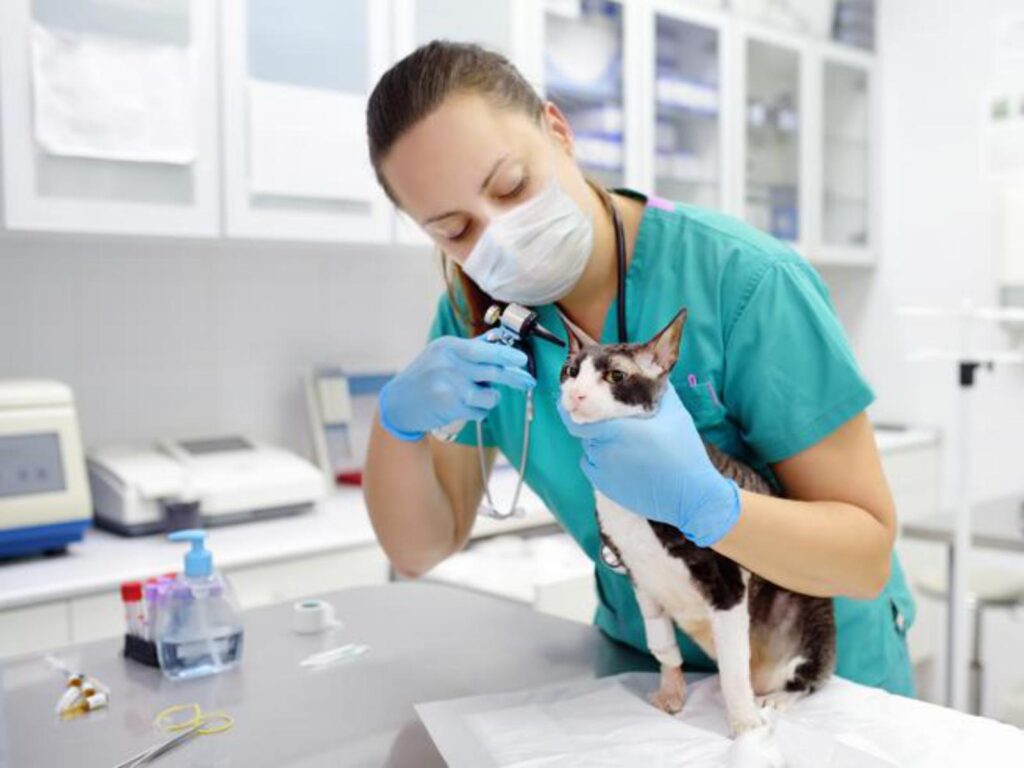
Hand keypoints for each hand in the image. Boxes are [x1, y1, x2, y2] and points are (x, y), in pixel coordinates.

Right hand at [379, 333, 534, 440]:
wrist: (398, 403)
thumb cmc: (425, 376)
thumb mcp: (442, 355)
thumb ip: (470, 348)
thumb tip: (499, 340)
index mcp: (448, 347)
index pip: (483, 349)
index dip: (506, 355)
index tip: (522, 360)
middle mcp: (448, 364)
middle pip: (493, 371)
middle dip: (515, 378)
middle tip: (528, 381)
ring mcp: (448, 387)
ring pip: (489, 395)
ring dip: (490, 398)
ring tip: (477, 397)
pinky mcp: (449, 407)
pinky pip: (480, 411)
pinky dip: (479, 411)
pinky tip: (465, 407)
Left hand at [558, 384, 739, 546]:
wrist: (691, 495)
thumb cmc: (684, 452)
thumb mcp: (674, 413)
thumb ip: (657, 390)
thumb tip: (648, 371)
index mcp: (615, 430)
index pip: (575, 419)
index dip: (569, 409)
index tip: (569, 400)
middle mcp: (603, 450)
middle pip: (585, 431)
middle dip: (594, 423)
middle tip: (614, 420)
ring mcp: (602, 472)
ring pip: (590, 449)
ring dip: (600, 442)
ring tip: (628, 442)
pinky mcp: (605, 488)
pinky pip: (593, 467)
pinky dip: (601, 460)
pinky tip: (624, 459)